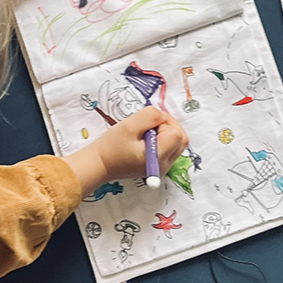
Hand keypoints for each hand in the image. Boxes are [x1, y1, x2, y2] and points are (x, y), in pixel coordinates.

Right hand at [67, 105, 188, 193]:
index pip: (176, 134)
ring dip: (166, 132)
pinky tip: (146, 138)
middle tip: (150, 124)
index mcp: (158, 157)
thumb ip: (150, 116)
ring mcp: (163, 167)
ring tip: (146, 132)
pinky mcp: (158, 165)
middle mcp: (164, 165)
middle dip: (169, 126)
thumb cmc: (112, 146)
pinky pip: (170, 148)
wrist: (101, 164)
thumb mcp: (129, 126)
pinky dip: (163, 139)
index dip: (165, 122)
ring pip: (177, 143)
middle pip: (182, 139)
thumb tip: (162, 115)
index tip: (149, 122)